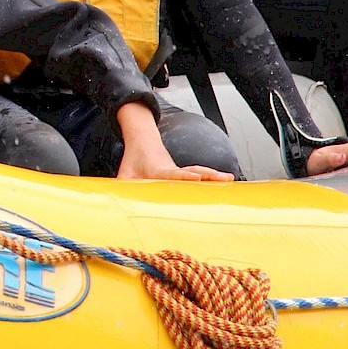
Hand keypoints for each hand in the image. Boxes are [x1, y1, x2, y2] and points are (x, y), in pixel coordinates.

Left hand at [113, 102, 235, 181]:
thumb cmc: (132, 162)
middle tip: (225, 178)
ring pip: (200, 171)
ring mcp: (180, 170)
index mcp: (158, 170)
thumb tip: (117, 206)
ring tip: (231, 180)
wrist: (142, 142)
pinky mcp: (184, 173)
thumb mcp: (124, 175)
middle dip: (208, 176)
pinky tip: (228, 183)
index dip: (183, 177)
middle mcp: (173, 169)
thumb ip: (122, 189)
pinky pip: (201, 174)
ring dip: (214, 176)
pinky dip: (214, 179)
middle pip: (193, 171)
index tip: (195, 178)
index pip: (172, 174)